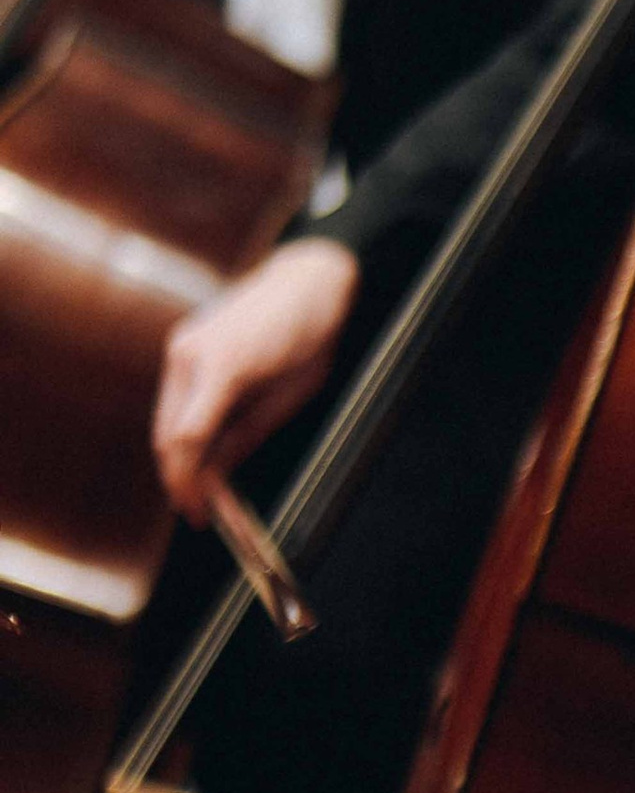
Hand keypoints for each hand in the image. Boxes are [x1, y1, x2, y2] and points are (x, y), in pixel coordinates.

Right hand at [155, 237, 358, 519]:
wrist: (305, 281)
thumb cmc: (310, 337)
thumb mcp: (290, 396)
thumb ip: (247, 435)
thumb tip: (218, 474)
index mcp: (221, 367)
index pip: (186, 440)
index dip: (187, 482)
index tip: (197, 511)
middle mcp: (189, 354)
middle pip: (166, 433)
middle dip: (178, 476)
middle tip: (197, 508)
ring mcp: (181, 345)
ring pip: (166, 417)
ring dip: (178, 454)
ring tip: (202, 485)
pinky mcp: (183, 342)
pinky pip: (176, 396)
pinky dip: (183, 426)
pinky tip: (202, 449)